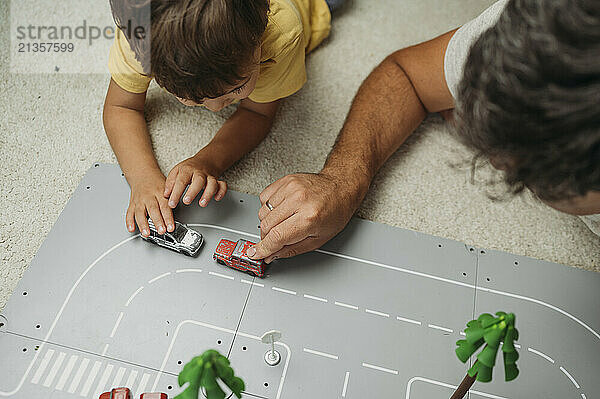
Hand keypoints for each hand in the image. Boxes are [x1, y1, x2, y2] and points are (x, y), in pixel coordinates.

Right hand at [126, 172, 174, 236]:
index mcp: (159, 192)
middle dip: (157, 221)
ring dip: (143, 224)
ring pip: (140, 213)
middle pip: (153, 210)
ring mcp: (139, 200)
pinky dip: (129, 221)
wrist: (142, 173)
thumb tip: (179, 213)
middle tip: (161, 231)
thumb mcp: (168, 187)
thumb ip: (172, 199)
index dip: (168, 218)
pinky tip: (131, 228)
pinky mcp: (132, 203)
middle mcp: (148, 196)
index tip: (171, 227)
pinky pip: (129, 213)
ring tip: (146, 233)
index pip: (165, 206)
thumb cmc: (156, 182)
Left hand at [163, 155, 226, 207]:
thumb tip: (166, 195)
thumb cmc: (188, 169)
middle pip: (198, 180)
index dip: (176, 193)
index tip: (172, 203)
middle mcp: (199, 173)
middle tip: (186, 201)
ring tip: (202, 203)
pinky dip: (221, 191)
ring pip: (212, 183)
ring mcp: (209, 177)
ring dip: (208, 193)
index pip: (181, 181)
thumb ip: (170, 183)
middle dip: (192, 191)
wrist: (204, 161)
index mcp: (187, 170)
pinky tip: (217, 198)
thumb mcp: (176, 172)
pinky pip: (223, 185)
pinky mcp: (217, 181)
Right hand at [247, 172, 363, 262]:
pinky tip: (282, 208)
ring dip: (268, 222)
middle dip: (267, 237)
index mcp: (309, 218)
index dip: (263, 249)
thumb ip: (292, 249)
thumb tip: (272, 255)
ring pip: (262, 212)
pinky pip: (264, 197)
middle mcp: (299, 200)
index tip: (255, 253)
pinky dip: (268, 207)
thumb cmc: (335, 211)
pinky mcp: (285, 180)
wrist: (341, 186)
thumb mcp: (319, 239)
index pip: (276, 237)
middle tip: (276, 239)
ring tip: (285, 220)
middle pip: (266, 225)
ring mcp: (291, 188)